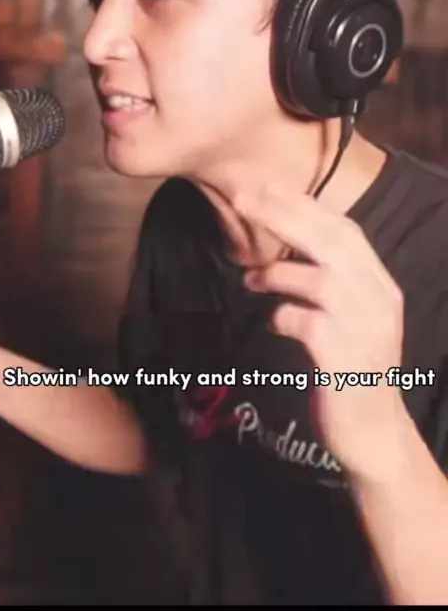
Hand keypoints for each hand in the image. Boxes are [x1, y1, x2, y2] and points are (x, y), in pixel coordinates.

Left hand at [233, 184, 408, 483]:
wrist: (372, 433)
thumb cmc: (351, 369)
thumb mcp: (350, 317)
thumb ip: (329, 282)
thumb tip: (285, 250)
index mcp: (379, 284)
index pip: (343, 230)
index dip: (302, 205)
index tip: (264, 187)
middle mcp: (378, 299)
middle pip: (330, 241)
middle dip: (282, 213)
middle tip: (241, 197)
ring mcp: (364, 328)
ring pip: (319, 278)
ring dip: (277, 272)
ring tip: (250, 280)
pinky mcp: (343, 358)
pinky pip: (305, 322)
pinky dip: (281, 316)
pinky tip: (272, 323)